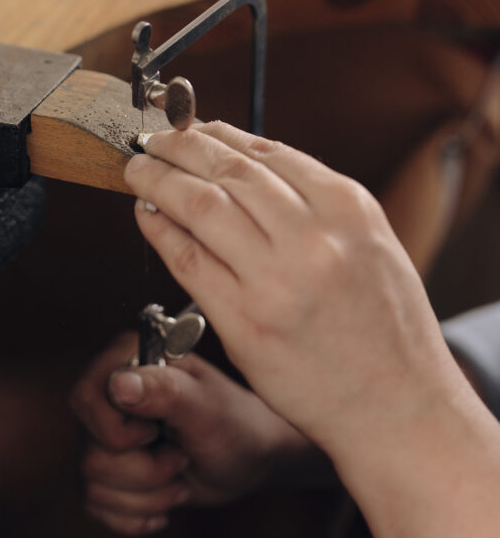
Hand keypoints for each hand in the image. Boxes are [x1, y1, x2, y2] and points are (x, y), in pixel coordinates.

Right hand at [69, 332, 308, 535]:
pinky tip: (166, 496)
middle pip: (90, 454)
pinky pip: (95, 504)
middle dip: (145, 471)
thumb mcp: (207, 407)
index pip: (86, 400)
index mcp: (126, 359)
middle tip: (180, 457)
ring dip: (148, 494)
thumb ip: (165, 390)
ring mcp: (102, 431)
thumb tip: (119, 383)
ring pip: (92, 484)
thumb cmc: (235, 422)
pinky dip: (137, 513)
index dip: (122, 432)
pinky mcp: (105, 466)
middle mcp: (106, 392)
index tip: (160, 432)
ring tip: (179, 473)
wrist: (248, 458)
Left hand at [123, 122, 459, 459]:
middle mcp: (312, 236)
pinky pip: (187, 258)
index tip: (190, 129)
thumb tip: (246, 167)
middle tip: (152, 141)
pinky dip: (159, 229)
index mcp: (347, 207)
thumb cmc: (386, 329)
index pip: (266, 151)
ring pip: (199, 205)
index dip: (216, 134)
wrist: (398, 407)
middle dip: (178, 147)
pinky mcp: (244, 321)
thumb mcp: (371, 243)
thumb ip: (317, 205)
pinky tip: (146, 214)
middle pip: (226, 170)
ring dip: (159, 180)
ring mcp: (275, 278)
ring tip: (138, 171)